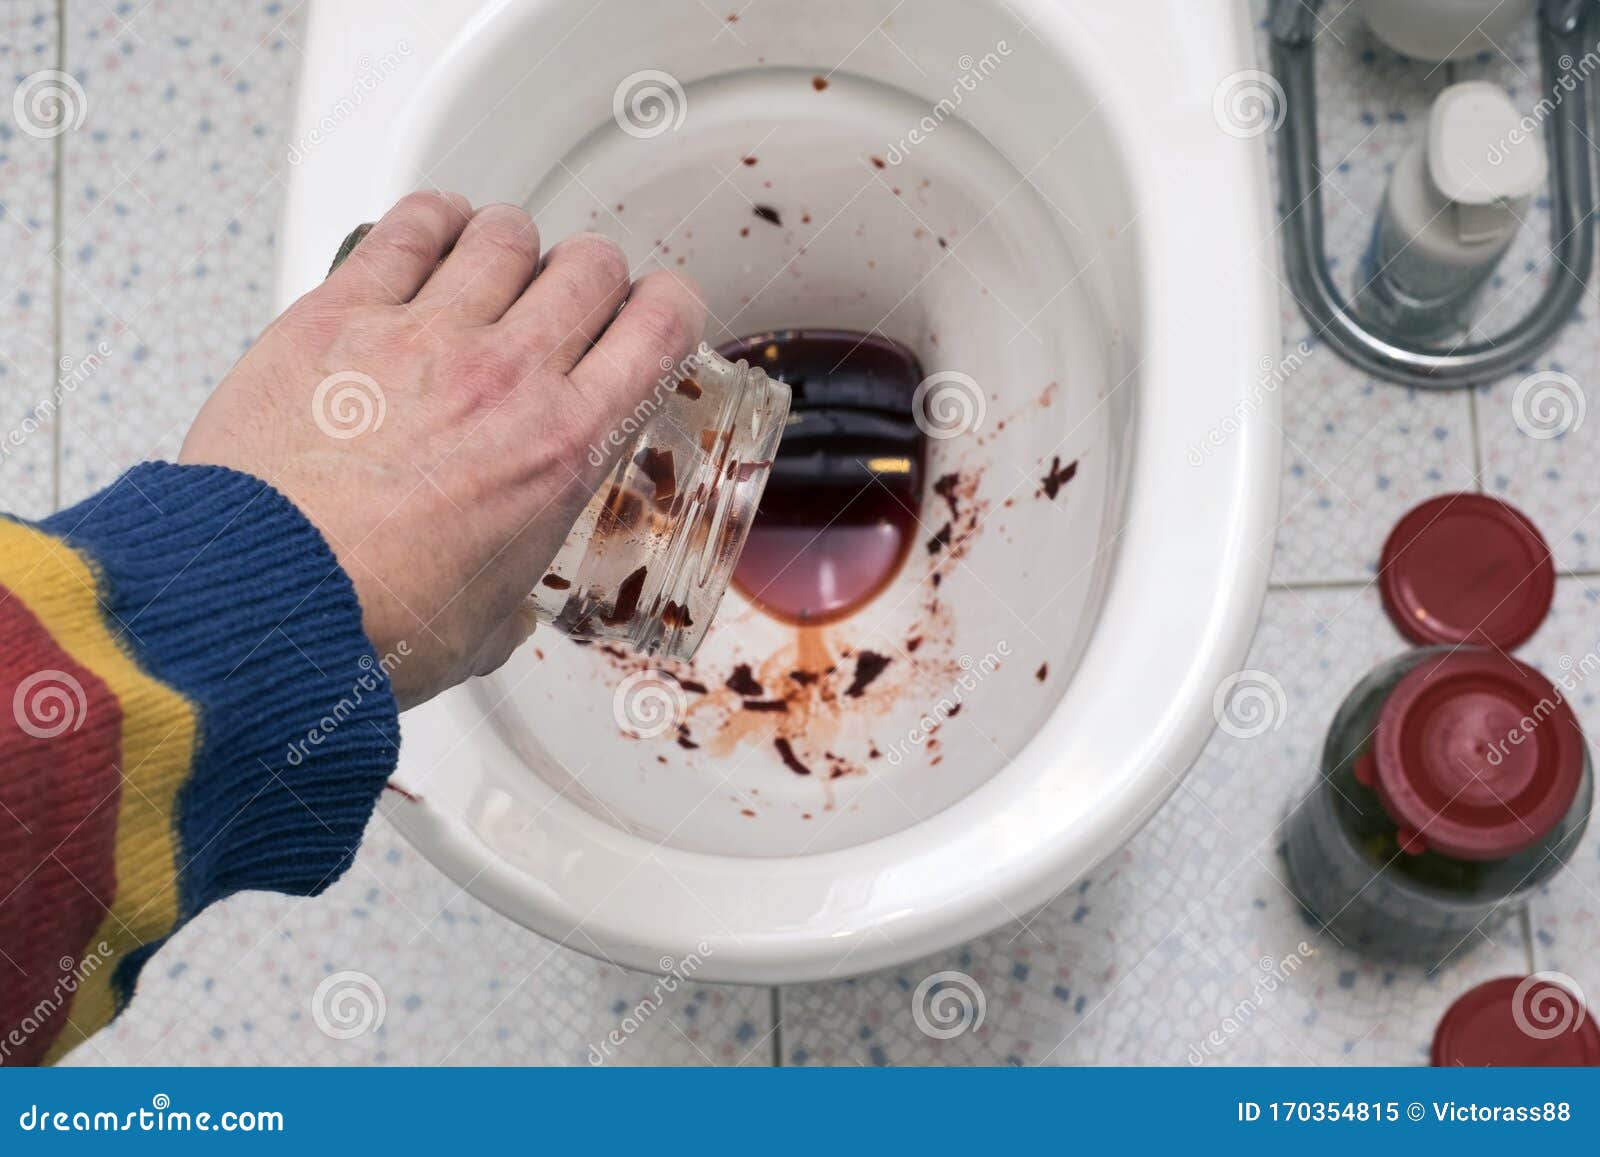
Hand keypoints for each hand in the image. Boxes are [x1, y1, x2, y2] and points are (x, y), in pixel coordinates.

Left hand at [180, 191, 706, 707]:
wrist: (265, 602)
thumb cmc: (369, 622)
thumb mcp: (484, 627)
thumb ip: (510, 604)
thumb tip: (503, 612)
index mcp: (563, 449)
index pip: (658, 329)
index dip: (668, 308)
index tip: (654, 315)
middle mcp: (507, 376)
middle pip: (590, 266)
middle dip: (592, 277)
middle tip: (570, 300)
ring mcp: (424, 336)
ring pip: (506, 233)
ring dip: (514, 245)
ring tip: (497, 264)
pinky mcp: (340, 314)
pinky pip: (409, 226)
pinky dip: (434, 219)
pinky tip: (433, 232)